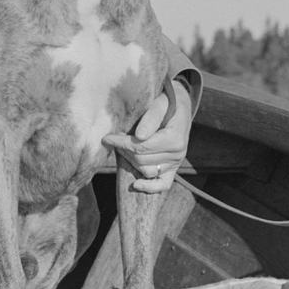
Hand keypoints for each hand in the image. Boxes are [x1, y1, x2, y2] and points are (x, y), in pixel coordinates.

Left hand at [103, 79, 192, 193]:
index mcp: (175, 138)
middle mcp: (177, 153)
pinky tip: (135, 184)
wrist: (181, 105)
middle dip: (124, 150)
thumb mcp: (160, 103)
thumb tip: (139, 136)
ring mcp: (176, 163)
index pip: (142, 146)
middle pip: (142, 159)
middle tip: (112, 139)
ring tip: (121, 149)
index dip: (122, 143)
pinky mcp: (173, 168)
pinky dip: (149, 187)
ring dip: (130, 161)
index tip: (107, 138)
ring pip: (147, 171)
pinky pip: (163, 184)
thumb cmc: (169, 102)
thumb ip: (151, 117)